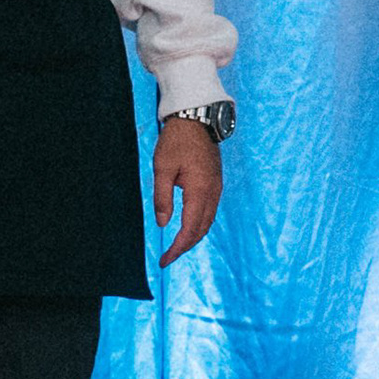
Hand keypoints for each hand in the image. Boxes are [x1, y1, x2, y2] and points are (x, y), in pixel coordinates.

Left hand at [154, 118, 222, 265]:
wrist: (197, 118)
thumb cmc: (177, 140)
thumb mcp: (162, 168)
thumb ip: (162, 197)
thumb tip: (163, 223)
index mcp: (199, 191)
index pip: (190, 229)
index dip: (177, 248)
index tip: (165, 260)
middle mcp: (212, 193)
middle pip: (202, 230)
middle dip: (185, 247)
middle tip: (167, 258)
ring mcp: (216, 188)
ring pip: (208, 222)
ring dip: (193, 237)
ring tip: (177, 247)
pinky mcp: (215, 183)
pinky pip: (210, 211)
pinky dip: (199, 225)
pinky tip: (188, 227)